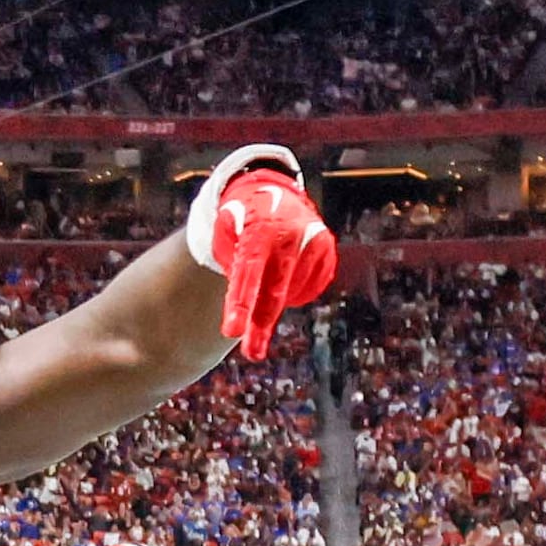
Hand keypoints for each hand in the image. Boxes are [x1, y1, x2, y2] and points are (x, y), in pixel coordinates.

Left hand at [187, 148, 337, 360]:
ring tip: (263, 282)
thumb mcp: (219, 231)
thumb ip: (220, 262)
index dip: (240, 303)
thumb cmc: (236, 219)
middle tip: (252, 353)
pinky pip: (306, 288)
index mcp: (259, 228)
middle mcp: (290, 233)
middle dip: (261, 325)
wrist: (270, 192)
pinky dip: (291, 290)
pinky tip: (282, 274)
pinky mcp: (325, 252)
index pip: (248, 271)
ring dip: (273, 301)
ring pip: (290, 292)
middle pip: (275, 291)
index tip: (231, 332)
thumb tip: (227, 303)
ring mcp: (312, 242)